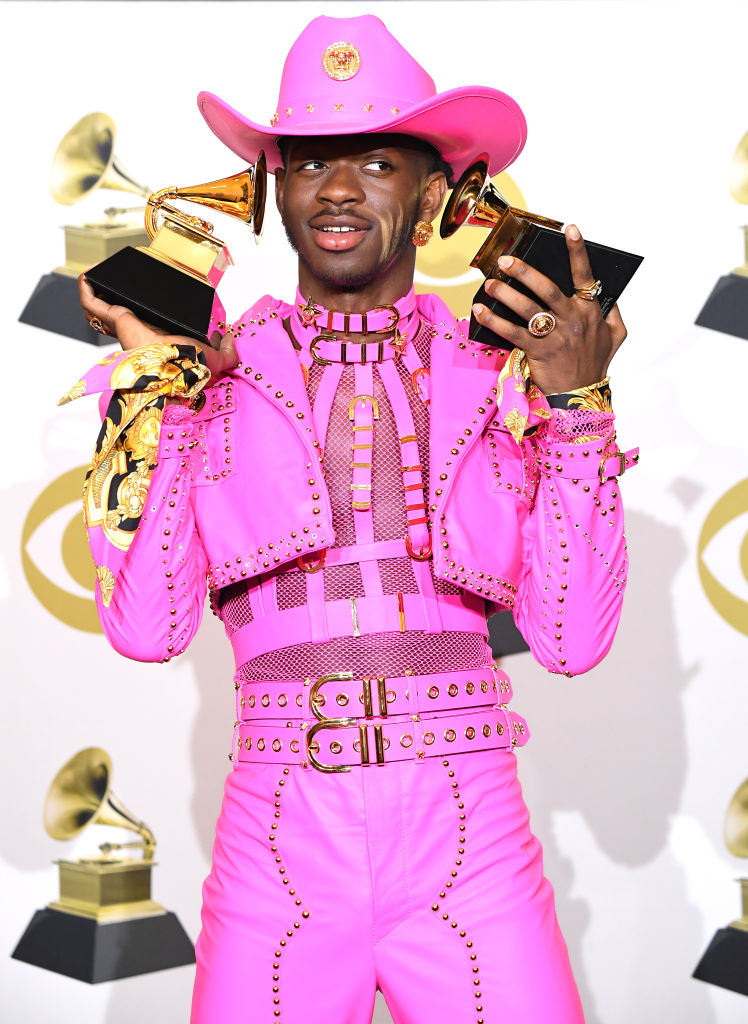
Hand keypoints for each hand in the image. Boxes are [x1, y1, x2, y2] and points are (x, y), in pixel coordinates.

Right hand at [77, 274, 237, 376]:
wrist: (178, 368)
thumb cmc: (193, 367)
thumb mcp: (218, 358)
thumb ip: (228, 351)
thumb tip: (227, 337)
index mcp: (158, 338)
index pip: (144, 322)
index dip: (141, 305)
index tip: (146, 287)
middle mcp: (137, 332)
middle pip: (118, 313)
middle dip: (114, 294)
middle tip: (119, 276)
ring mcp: (123, 326)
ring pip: (100, 309)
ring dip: (96, 289)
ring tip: (100, 272)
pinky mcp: (116, 318)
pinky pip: (92, 302)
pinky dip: (87, 286)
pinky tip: (89, 273)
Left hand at [470, 225, 626, 393]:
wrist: (581, 396)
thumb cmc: (595, 364)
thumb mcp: (615, 337)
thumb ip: (612, 313)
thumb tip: (608, 294)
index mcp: (591, 311)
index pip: (585, 276)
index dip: (578, 251)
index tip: (569, 228)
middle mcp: (574, 320)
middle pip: (547, 289)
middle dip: (525, 271)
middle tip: (506, 259)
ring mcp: (556, 336)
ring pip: (528, 309)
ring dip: (506, 294)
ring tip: (490, 282)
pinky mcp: (538, 352)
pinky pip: (513, 333)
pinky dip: (494, 321)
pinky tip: (479, 311)